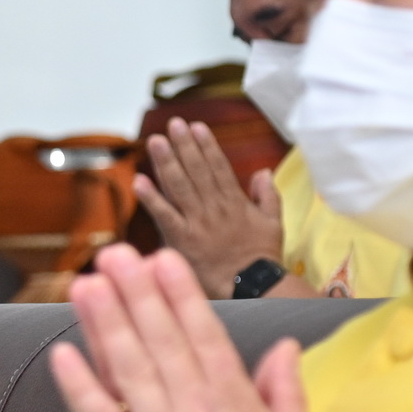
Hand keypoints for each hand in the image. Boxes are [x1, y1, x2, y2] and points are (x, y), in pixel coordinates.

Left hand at [46, 245, 313, 411]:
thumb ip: (285, 391)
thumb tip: (284, 346)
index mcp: (234, 404)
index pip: (203, 336)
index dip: (179, 295)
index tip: (163, 260)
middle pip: (159, 341)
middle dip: (136, 292)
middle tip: (116, 254)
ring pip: (127, 368)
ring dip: (105, 323)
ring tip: (87, 284)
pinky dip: (79, 385)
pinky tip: (62, 353)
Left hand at [132, 119, 283, 297]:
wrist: (253, 287)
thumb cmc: (261, 259)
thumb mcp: (274, 223)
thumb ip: (268, 195)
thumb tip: (264, 171)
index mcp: (235, 202)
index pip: (218, 167)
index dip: (206, 145)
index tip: (196, 126)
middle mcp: (214, 207)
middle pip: (196, 170)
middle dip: (184, 145)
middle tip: (173, 124)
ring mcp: (198, 222)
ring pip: (180, 186)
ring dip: (166, 162)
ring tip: (156, 141)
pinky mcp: (182, 240)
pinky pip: (164, 215)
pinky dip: (151, 198)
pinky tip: (138, 181)